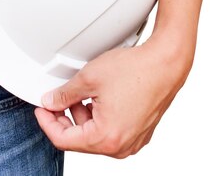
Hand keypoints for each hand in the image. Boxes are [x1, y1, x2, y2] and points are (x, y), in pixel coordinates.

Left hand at [34, 33, 192, 157]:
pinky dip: (103, 119)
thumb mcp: (89, 78)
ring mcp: (134, 141)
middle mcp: (122, 146)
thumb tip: (51, 102)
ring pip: (98, 137)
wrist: (167, 62)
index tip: (42, 110)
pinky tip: (101, 99)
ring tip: (84, 94)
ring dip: (85, 118)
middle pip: (81, 141)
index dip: (47, 122)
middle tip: (59, 99)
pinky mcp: (142, 132)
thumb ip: (64, 95)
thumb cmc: (137, 69)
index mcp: (106, 138)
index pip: (63, 140)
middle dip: (67, 119)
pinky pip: (114, 132)